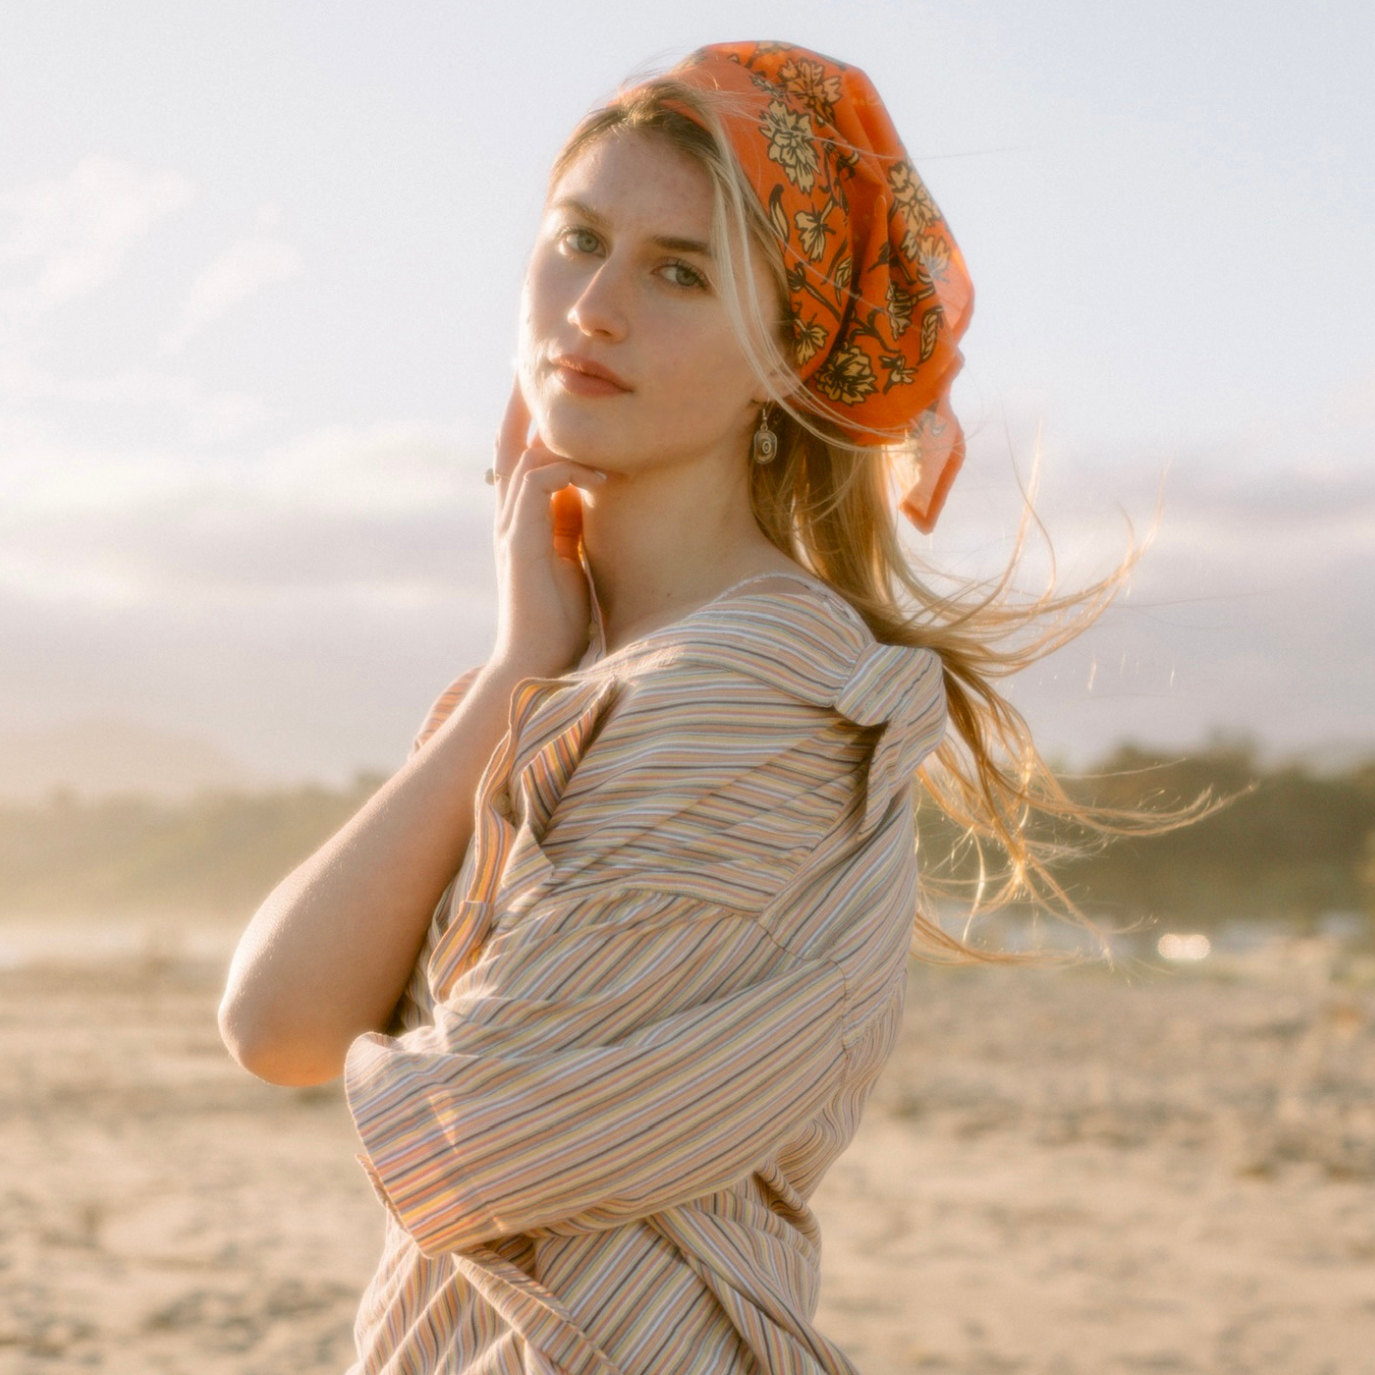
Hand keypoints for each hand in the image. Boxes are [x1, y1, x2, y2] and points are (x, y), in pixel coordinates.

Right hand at [486, 379, 607, 679]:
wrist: (537, 660)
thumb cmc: (559, 616)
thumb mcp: (571, 556)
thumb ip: (571, 520)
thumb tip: (587, 484)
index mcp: (522, 517)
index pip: (521, 453)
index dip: (531, 417)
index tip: (547, 383)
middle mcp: (510, 515)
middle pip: (509, 441)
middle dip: (521, 400)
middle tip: (531, 359)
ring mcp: (511, 527)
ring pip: (522, 456)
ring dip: (550, 426)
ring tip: (579, 402)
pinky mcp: (522, 542)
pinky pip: (539, 484)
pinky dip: (569, 469)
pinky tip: (600, 474)